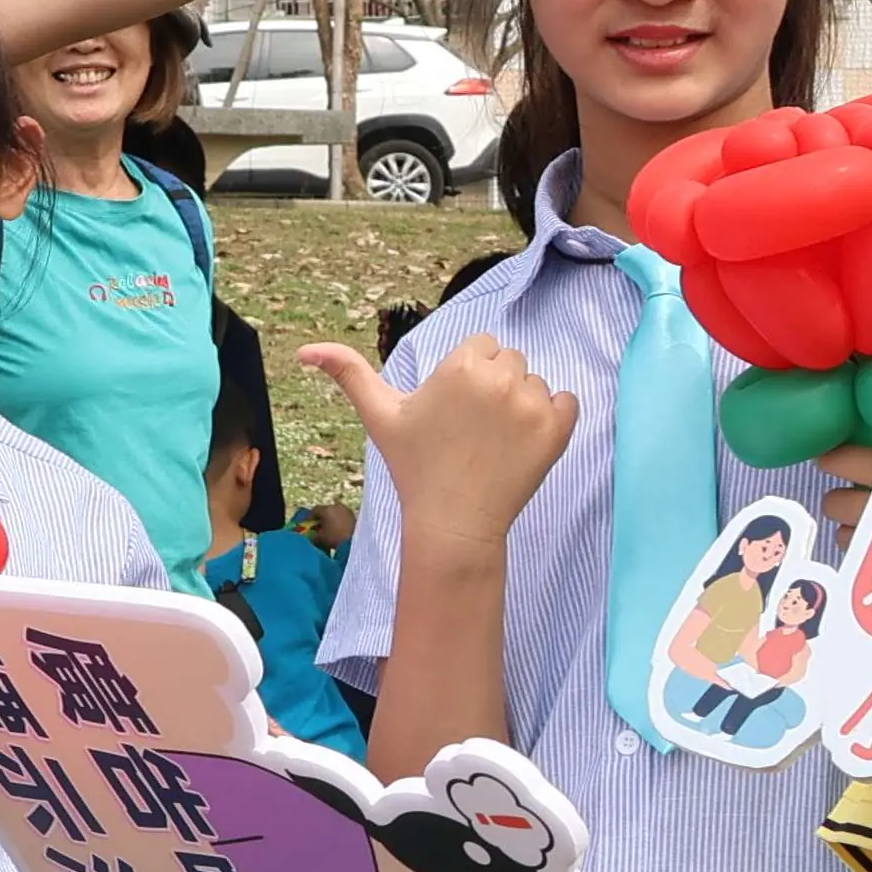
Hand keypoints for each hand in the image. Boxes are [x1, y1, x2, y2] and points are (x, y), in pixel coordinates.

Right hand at [313, 333, 579, 560]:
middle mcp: (498, 377)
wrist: (454, 523)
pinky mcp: (558, 427)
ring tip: (495, 443)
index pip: (482, 347)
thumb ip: (347, 373)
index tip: (456, 413)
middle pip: (510, 361)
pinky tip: (523, 444)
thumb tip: (304, 351)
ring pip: (535, 382)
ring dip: (522, 406)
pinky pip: (568, 400)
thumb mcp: (379, 416)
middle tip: (473, 431)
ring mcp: (532, 402)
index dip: (469, 378)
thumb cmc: (415, 468)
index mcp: (459, 366)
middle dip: (495, 388)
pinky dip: (553, 419)